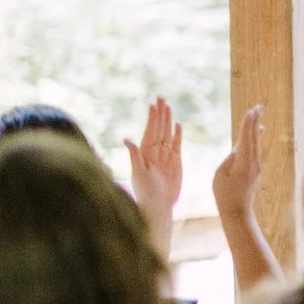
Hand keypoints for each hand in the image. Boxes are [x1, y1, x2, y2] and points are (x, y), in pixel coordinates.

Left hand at [124, 97, 182, 254]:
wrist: (158, 205)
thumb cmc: (145, 192)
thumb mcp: (138, 173)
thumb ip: (134, 156)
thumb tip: (127, 139)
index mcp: (145, 153)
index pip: (150, 131)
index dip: (152, 118)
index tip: (153, 105)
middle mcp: (155, 152)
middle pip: (159, 129)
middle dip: (160, 114)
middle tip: (161, 99)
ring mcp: (166, 156)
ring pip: (167, 134)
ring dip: (167, 121)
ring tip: (168, 107)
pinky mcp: (176, 162)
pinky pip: (177, 145)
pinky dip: (177, 135)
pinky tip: (177, 125)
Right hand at [211, 105, 265, 219]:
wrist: (237, 211)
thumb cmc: (224, 194)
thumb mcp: (220, 175)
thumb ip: (230, 159)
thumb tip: (238, 148)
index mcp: (244, 163)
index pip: (246, 138)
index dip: (248, 124)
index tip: (251, 111)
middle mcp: (253, 162)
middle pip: (254, 137)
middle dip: (255, 121)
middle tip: (259, 106)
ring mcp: (256, 166)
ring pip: (256, 142)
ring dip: (255, 127)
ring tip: (258, 114)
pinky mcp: (255, 169)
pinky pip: (255, 149)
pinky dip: (254, 137)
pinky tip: (258, 131)